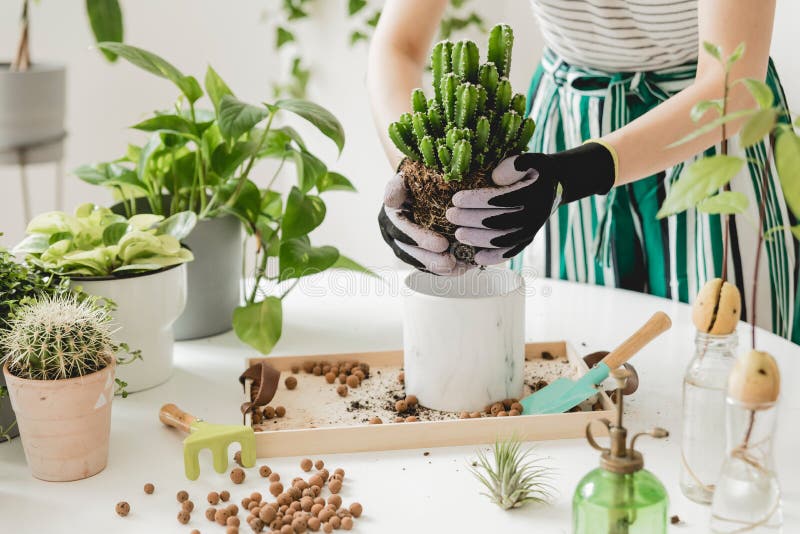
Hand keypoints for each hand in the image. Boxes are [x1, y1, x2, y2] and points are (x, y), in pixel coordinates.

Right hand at [378, 172, 472, 275]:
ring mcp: (401, 244)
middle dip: (430, 259)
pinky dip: (441, 269)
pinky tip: (459, 270)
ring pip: (416, 261)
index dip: (420, 238)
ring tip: (457, 269)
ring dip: (436, 268)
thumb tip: (390, 200)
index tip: (442, 244)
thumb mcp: (405, 177)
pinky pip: (425, 265)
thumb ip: (397, 186)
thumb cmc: (416, 179)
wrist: (418, 186)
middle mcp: (392, 233)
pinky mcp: (413, 252)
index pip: (402, 229)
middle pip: (408, 251)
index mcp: (390, 215)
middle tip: (451, 262)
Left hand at [445, 141, 616, 265]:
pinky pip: (510, 252)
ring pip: (502, 240)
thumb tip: (496, 178)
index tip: (456, 198)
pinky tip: (476, 257)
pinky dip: (493, 258)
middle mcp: (535, 216)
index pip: (500, 199)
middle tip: (450, 216)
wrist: (555, 185)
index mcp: (534, 194)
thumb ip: (516, 164)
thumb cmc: (536, 169)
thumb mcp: (531, 159)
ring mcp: (532, 231)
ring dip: (478, 239)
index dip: (476, 200)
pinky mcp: (527, 240)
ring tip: (458, 234)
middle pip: (498, 222)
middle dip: (471, 220)